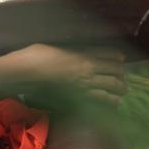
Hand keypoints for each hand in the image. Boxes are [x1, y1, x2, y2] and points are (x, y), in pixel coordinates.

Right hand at [3, 43, 126, 106]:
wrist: (25, 72)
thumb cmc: (37, 56)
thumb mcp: (58, 47)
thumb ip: (72, 49)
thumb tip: (80, 51)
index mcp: (82, 53)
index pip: (108, 53)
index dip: (117, 56)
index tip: (121, 58)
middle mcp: (87, 68)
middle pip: (114, 69)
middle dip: (121, 73)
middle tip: (122, 76)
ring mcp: (85, 83)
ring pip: (112, 84)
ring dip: (120, 87)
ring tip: (123, 89)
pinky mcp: (79, 96)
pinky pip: (102, 99)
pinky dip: (112, 100)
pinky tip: (115, 102)